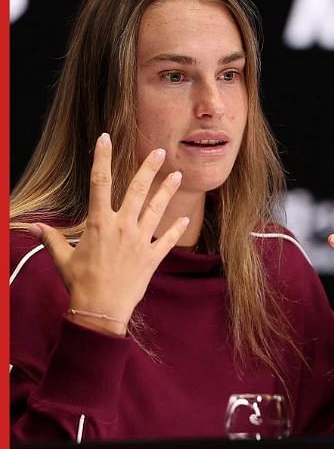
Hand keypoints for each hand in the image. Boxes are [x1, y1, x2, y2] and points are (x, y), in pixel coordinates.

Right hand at [32, 133, 189, 335]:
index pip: (99, 183)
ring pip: (157, 209)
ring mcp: (140, 240)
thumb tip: (31, 227)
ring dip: (168, 191)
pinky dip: (177, 228)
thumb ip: (50, 238)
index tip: (105, 139)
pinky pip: (168, 238)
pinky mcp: (153, 256)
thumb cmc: (80, 283)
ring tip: (178, 175)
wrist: (101, 309)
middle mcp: (122, 226)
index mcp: (99, 223)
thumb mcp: (62, 258)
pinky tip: (187, 217)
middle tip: (159, 151)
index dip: (102, 158)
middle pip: (137, 190)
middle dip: (149, 168)